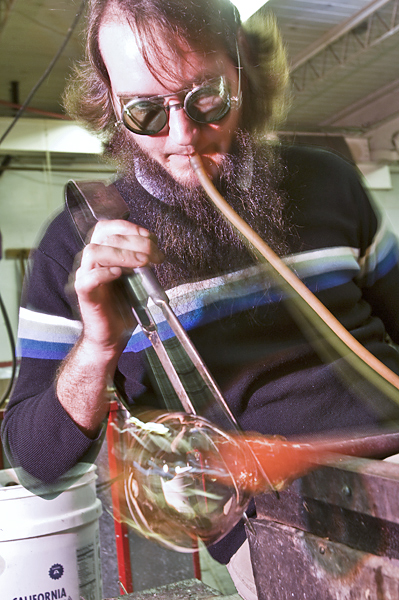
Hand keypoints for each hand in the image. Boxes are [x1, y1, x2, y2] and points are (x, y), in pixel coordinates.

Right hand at [74, 219, 163, 357]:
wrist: (114, 334)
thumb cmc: (125, 305)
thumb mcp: (138, 277)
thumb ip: (141, 261)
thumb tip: (155, 249)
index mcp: (103, 253)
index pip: (106, 227)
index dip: (129, 227)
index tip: (151, 238)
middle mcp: (91, 261)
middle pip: (105, 237)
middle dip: (135, 241)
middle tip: (155, 255)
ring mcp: (85, 276)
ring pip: (94, 252)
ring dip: (122, 253)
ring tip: (143, 263)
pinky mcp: (84, 294)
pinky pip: (88, 278)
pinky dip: (105, 273)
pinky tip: (120, 274)